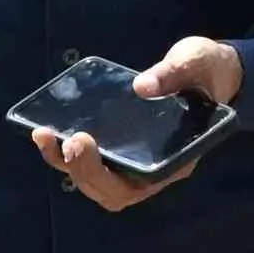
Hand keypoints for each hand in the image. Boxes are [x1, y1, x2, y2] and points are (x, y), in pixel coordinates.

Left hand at [31, 37, 242, 209]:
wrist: (209, 70)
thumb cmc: (207, 69)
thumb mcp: (196, 61)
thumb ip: (174, 73)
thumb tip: (143, 86)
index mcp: (179, 156)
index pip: (143, 182)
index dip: (108, 174)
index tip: (84, 143)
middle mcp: (156, 168)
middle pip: (113, 191)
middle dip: (83, 170)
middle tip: (66, 140)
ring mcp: (136, 162)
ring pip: (97, 183)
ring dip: (67, 165)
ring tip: (44, 137)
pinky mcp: (120, 149)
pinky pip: (91, 165)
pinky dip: (65, 154)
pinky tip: (47, 132)